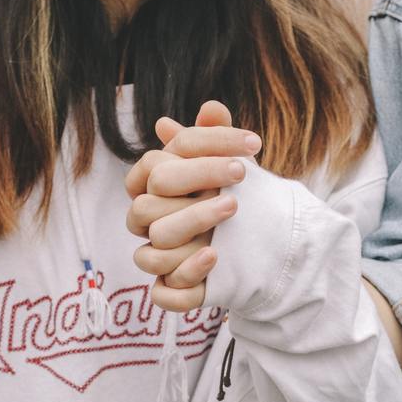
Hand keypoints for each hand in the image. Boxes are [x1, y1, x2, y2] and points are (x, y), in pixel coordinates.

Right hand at [125, 101, 260, 310]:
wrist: (256, 248)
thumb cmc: (230, 198)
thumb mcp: (230, 167)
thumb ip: (217, 140)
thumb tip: (211, 109)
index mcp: (151, 191)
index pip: (155, 164)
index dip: (199, 150)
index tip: (250, 144)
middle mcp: (148, 226)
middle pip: (145, 206)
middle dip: (193, 185)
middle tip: (241, 172)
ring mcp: (158, 259)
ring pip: (150, 251)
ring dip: (192, 226)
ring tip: (233, 209)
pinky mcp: (171, 290)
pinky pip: (164, 292)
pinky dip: (186, 275)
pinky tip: (215, 257)